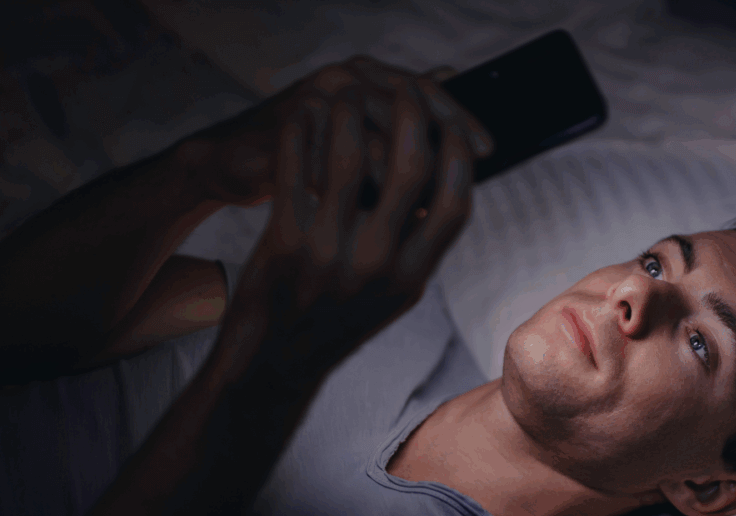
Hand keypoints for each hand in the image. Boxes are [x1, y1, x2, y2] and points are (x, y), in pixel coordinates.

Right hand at [178, 57, 490, 207]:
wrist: (245, 163)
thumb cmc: (316, 161)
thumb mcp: (367, 149)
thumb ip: (411, 142)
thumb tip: (469, 148)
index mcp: (370, 78)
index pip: (427, 90)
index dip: (460, 118)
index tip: (490, 149)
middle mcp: (346, 78)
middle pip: (407, 103)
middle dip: (440, 142)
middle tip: (460, 177)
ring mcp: (314, 99)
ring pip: (371, 134)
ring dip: (397, 177)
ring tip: (418, 209)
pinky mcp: (287, 129)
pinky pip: (331, 160)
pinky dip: (355, 190)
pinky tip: (370, 215)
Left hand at [210, 70, 475, 395]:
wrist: (276, 359)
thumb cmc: (338, 319)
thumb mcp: (392, 294)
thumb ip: (420, 245)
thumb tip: (447, 189)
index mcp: (412, 276)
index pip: (456, 203)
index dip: (459, 155)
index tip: (452, 125)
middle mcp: (377, 263)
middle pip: (412, 169)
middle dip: (413, 115)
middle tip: (406, 89)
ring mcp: (330, 251)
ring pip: (352, 158)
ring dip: (352, 111)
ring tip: (348, 91)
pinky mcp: (285, 239)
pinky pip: (297, 168)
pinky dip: (303, 132)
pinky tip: (304, 113)